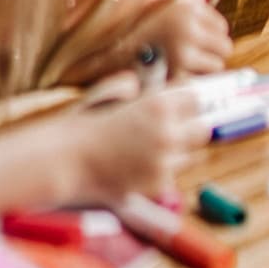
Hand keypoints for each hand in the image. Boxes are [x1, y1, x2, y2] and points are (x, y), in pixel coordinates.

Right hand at [68, 84, 212, 204]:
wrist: (64, 161)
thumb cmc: (81, 125)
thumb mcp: (106, 93)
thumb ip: (129, 86)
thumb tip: (138, 84)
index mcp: (158, 104)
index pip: (195, 96)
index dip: (184, 100)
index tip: (177, 103)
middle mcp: (167, 132)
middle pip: (204, 128)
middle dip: (191, 127)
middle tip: (175, 128)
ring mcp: (164, 160)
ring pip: (196, 154)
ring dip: (182, 151)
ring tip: (160, 150)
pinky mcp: (158, 184)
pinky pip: (175, 174)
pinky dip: (165, 170)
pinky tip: (145, 165)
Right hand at [132, 0, 233, 75]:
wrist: (108, 58)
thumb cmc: (135, 29)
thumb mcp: (154, 0)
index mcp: (185, 8)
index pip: (222, 27)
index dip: (210, 35)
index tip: (196, 39)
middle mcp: (187, 28)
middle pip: (224, 47)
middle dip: (212, 53)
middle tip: (193, 56)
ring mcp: (183, 54)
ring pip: (215, 66)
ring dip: (202, 69)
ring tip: (182, 66)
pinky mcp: (177, 77)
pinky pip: (201, 82)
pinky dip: (191, 83)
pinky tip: (176, 77)